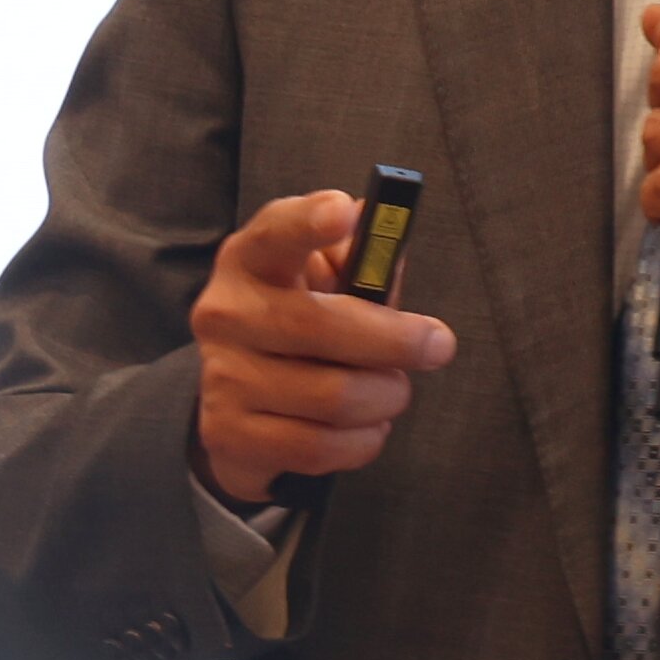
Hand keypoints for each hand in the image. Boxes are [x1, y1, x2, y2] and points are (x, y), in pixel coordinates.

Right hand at [193, 187, 460, 508]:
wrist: (243, 401)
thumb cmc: (306, 322)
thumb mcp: (330, 281)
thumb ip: (364, 262)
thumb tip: (390, 243)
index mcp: (251, 259)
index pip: (274, 232)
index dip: (308, 222)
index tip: (344, 212)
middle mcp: (225, 313)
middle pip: (321, 325)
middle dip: (398, 341)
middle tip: (438, 346)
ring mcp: (221, 376)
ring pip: (334, 396)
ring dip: (385, 397)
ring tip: (390, 391)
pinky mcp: (228, 434)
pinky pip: (320, 447)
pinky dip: (363, 441)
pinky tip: (367, 426)